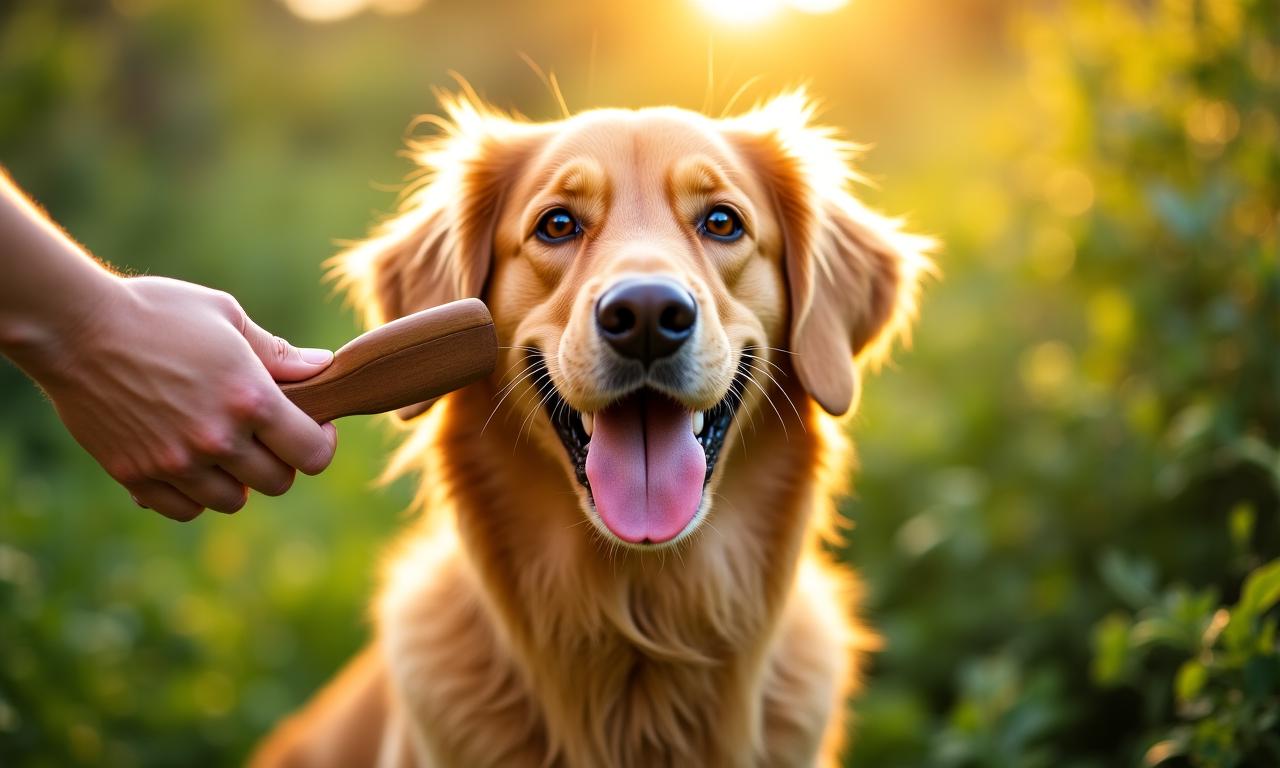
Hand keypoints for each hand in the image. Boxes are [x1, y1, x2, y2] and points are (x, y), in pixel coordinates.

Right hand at [33, 276, 337, 520]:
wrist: (73, 328)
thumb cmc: (157, 311)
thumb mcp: (226, 316)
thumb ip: (277, 352)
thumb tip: (322, 368)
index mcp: (250, 399)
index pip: (312, 454)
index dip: (319, 443)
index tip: (311, 427)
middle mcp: (217, 439)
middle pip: (277, 483)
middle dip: (279, 461)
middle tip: (264, 436)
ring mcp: (175, 462)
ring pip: (231, 501)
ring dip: (235, 479)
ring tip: (222, 447)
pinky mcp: (136, 476)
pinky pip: (184, 509)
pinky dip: (192, 494)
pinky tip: (187, 461)